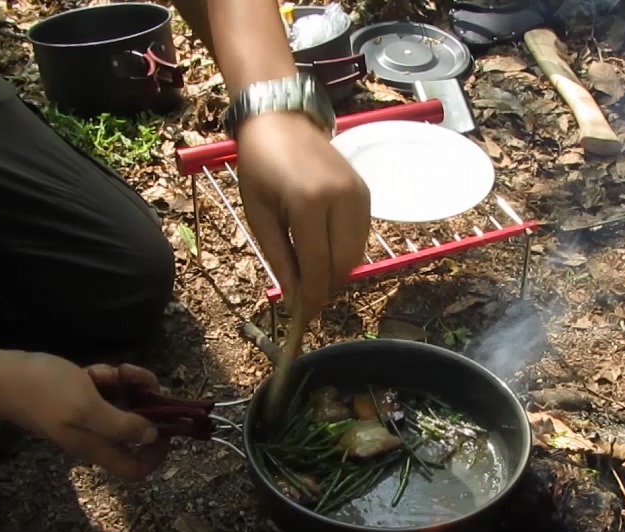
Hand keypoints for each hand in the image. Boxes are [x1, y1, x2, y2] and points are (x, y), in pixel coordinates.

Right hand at [0, 352, 170, 480]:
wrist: (0, 376)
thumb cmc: (43, 392)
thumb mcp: (88, 408)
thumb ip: (121, 426)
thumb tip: (152, 437)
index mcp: (97, 446)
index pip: (136, 469)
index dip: (157, 455)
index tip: (167, 428)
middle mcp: (95, 435)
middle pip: (135, 430)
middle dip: (146, 404)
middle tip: (141, 382)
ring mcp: (85, 415)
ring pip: (122, 404)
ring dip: (127, 385)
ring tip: (118, 370)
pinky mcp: (77, 396)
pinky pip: (104, 389)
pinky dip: (105, 377)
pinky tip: (94, 369)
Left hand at [236, 111, 370, 318]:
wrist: (281, 121)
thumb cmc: (260, 166)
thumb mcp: (258, 214)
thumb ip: (279, 257)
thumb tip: (295, 298)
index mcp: (308, 204)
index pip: (317, 266)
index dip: (312, 297)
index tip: (304, 316)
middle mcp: (340, 199)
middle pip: (343, 265)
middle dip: (325, 287)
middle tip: (306, 296)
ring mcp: (358, 195)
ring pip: (356, 254)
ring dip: (336, 271)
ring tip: (312, 270)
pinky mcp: (366, 193)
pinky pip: (362, 237)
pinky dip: (345, 251)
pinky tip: (324, 248)